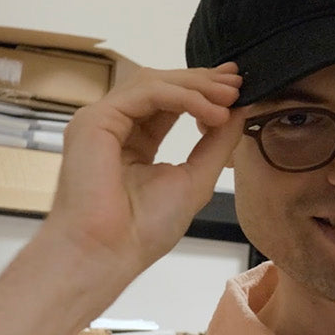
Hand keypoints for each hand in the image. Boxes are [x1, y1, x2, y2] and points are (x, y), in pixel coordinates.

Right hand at [45, 63, 245, 276]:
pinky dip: (184, 97)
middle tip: (238, 83)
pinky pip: (147, 92)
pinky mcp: (95, 119)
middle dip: (203, 81)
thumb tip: (238, 110)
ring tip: (230, 97)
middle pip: (162, 86)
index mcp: (134, 142)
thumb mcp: (195, 178)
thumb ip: (217, 143)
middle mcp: (116, 126)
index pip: (170, 103)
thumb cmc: (142, 229)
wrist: (108, 252)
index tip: (237, 87)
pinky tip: (210, 111)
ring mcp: (102, 120)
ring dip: (197, 86)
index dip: (202, 90)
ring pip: (154, 82)